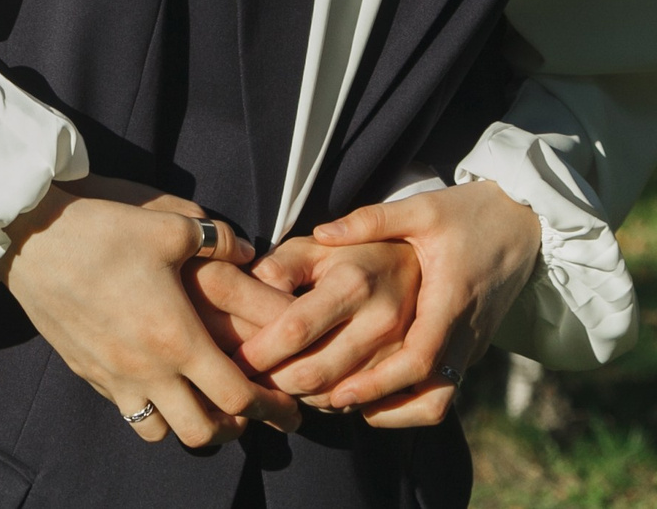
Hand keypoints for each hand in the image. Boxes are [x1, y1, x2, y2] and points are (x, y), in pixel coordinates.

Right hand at [0, 185, 299, 446]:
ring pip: (159, 432)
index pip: (236, 395)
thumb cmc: (104, 231)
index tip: (289, 407)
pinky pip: (126, 410)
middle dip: (233, 428)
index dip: (270, 406)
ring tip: (200, 402)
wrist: (33, 242)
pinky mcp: (87, 374)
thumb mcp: (171, 225)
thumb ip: (218, 239)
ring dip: (187, 424)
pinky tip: (156, 381)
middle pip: (203, 431)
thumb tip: (246, 250)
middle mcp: (147, 369)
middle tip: (248, 411)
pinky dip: (149, 409)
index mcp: (177, 337)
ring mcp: (113, 378)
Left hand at [235, 237, 421, 403]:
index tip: (236, 359)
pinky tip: (320, 392)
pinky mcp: (419, 371)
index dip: (258, 352)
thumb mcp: (317, 246)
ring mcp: (403, 349)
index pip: (294, 331)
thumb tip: (250, 290)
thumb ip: (280, 264)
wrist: (421, 264)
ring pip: (338, 397)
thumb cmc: (357, 255)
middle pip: (314, 373)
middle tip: (253, 378)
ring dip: (302, 397)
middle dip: (274, 382)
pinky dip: (337, 406)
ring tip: (282, 381)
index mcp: (352, 284)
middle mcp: (381, 320)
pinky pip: (371, 409)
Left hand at [306, 181, 540, 427]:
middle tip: (332, 401)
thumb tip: (321, 231)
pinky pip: (446, 385)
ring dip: (400, 408)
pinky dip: (412, 395)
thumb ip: (373, 220)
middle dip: (381, 405)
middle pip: (430, 394)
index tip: (341, 391)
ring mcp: (472, 343)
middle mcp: (465, 332)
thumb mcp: (422, 208)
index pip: (419, 360)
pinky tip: (377, 383)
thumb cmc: (472, 213)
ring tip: (354, 399)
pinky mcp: (473, 345)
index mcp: (450, 301)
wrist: (525, 221)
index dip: (379, 383)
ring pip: (440, 398)